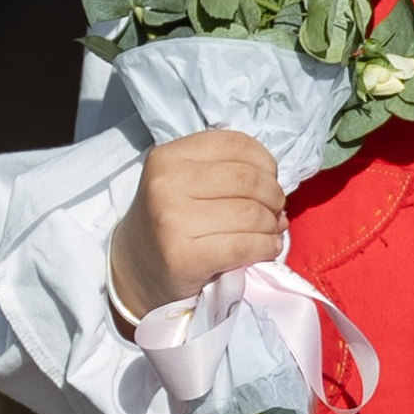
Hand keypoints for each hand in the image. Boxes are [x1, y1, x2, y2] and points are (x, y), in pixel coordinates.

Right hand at [109, 130, 286, 319]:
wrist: (135, 269)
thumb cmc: (170, 221)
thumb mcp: (183, 181)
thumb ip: (224, 170)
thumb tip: (277, 186)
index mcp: (168, 156)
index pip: (235, 144)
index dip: (265, 162)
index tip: (269, 180)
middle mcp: (166, 184)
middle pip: (248, 180)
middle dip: (273, 196)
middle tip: (275, 211)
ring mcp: (172, 221)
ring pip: (251, 214)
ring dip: (272, 225)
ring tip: (271, 231)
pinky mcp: (184, 257)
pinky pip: (244, 246)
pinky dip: (267, 247)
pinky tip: (267, 248)